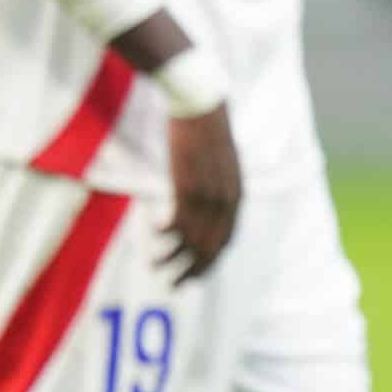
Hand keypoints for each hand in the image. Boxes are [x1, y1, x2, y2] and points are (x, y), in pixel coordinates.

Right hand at [161, 104, 241, 283]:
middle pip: (211, 246)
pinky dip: (166, 234)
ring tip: (158, 269)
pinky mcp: (188, 186)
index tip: (198, 274)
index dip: (212, 260)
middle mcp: (226, 199)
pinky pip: (178, 220)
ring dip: (174, 258)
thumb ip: (218, 186)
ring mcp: (208, 194)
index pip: (227, 239)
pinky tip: (155, 236)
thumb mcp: (222, 163)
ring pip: (192, 239)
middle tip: (177, 286)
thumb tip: (206, 203)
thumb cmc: (208, 131)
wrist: (203, 105)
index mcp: (237, 194)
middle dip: (195, 270)